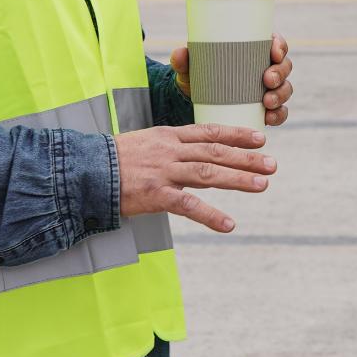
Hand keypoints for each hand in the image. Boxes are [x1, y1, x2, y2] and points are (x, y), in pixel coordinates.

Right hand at [115, 125, 276, 232]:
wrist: (84, 171)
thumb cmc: (113, 160)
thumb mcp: (145, 143)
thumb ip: (170, 148)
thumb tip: (193, 154)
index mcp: (168, 135)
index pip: (209, 131)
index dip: (237, 134)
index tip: (260, 138)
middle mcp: (171, 151)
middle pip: (216, 151)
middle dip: (247, 157)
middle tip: (273, 164)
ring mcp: (164, 172)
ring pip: (209, 173)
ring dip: (239, 179)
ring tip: (263, 184)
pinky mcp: (156, 195)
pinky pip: (189, 205)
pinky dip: (211, 215)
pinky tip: (229, 224)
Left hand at [171, 34, 294, 125]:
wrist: (195, 103)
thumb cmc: (198, 76)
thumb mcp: (190, 68)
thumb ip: (183, 60)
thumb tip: (180, 54)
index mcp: (254, 50)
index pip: (276, 43)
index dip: (280, 46)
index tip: (273, 52)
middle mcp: (265, 68)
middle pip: (284, 66)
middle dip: (280, 73)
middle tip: (267, 80)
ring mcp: (268, 89)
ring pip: (285, 89)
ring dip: (281, 95)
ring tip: (267, 102)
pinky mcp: (266, 109)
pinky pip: (280, 112)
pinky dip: (278, 115)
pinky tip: (270, 118)